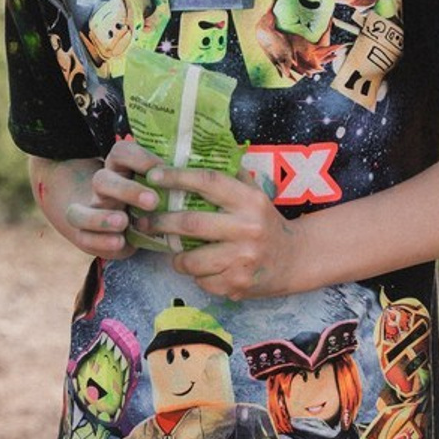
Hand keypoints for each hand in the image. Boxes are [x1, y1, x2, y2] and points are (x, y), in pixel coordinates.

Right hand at [58, 140, 163, 259]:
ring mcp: (92, 211)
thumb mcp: (159, 185)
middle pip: (102, 180)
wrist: (120, 221)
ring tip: (124, 222)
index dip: (139, 158)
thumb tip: (211, 170)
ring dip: (102, 217)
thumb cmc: (149, 199)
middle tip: (152, 201)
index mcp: (120, 168)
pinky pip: (83, 237)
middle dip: (127, 190)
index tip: (162, 169)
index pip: (121, 152)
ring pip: (79, 211)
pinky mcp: (86, 235)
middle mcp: (103, 187)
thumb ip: (173, 179)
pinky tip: (119, 243)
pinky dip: (100, 240)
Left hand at [141, 163, 296, 299]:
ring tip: (171, 249)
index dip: (178, 177)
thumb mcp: (255, 194)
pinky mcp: (237, 285)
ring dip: (175, 255)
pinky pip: (201, 280)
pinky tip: (200, 268)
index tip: (153, 175)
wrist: (295, 259)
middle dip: (161, 221)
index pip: (208, 182)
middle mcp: (247, 228)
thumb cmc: (266, 221)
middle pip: (191, 224)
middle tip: (143, 219)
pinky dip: (195, 274)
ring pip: (191, 259)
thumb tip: (194, 153)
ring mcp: (242, 260)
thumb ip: (230, 175)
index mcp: (250, 200)